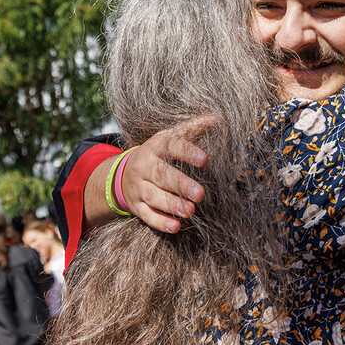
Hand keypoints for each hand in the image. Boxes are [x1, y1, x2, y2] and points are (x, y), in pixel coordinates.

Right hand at [120, 115, 218, 233]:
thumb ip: (194, 128)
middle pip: (162, 175)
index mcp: (155, 147)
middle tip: (200, 194)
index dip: (186, 152)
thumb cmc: (158, 154)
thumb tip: (221, 117)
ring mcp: (138, 188)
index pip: (171, 147)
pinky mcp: (137, 207)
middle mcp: (144, 166)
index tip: (204, 160)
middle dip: (181, 185)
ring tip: (190, 211)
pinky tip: (175, 227)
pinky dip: (160, 222)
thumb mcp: (170, 137)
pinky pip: (147, 216)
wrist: (122, 173)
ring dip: (172, 205)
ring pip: (154, 197)